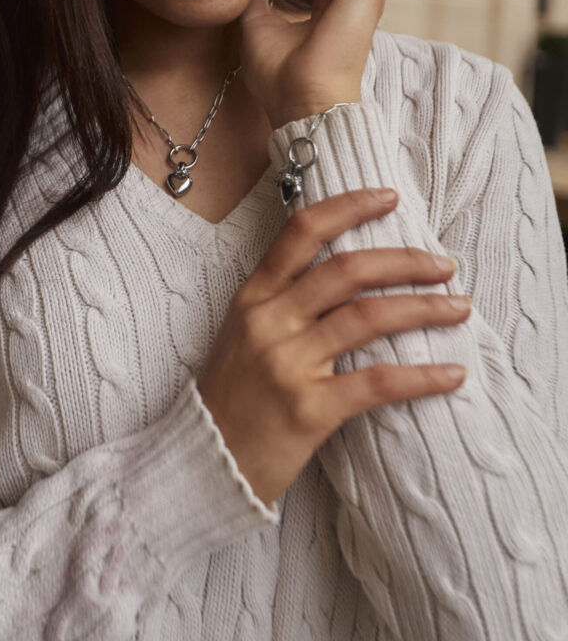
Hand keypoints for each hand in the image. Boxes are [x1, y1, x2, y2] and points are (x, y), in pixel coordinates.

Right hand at [195, 189, 468, 507]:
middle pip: (347, 270)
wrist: (203, 464)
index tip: (388, 197)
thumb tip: (349, 274)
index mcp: (253, 297)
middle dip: (404, 261)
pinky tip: (453, 374)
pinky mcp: (309, 410)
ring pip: (368, 318)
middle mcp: (270, 322)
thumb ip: (284, 302)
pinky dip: (422, 376)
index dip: (348, 207)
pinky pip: (378, 382)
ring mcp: (288, 364)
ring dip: (424, 309)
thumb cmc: (231, 398)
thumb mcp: (243, 334)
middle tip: (444, 266)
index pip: (302, 232)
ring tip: (458, 308)